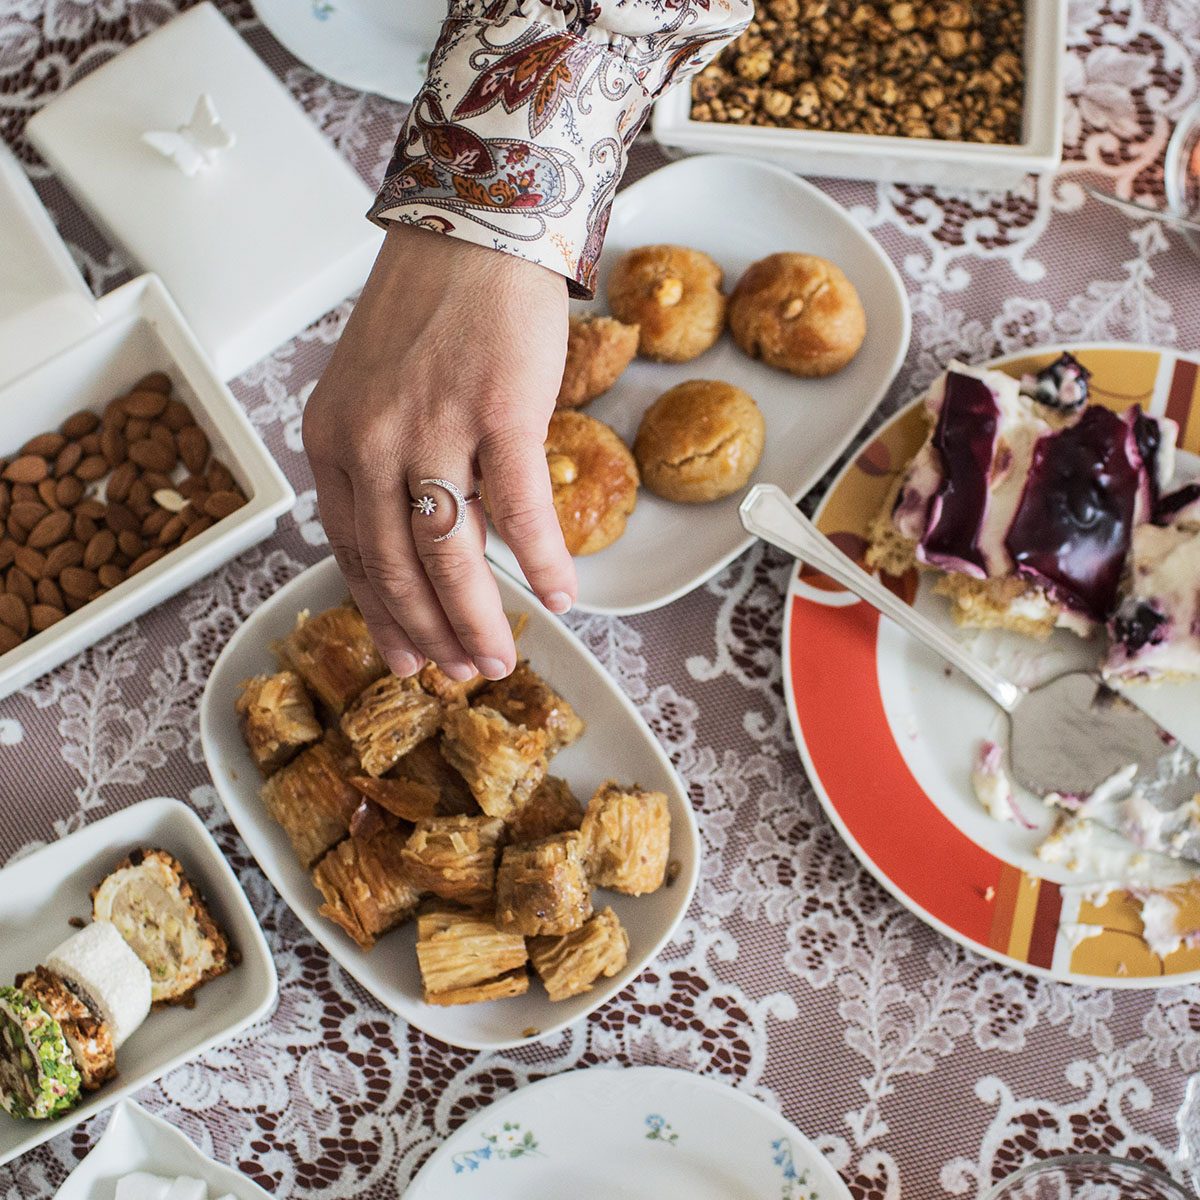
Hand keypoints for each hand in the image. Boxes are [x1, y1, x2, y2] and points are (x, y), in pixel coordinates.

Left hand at [303, 224, 576, 682]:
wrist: (476, 225)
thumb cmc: (430, 308)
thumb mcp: (373, 389)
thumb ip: (380, 461)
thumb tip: (422, 537)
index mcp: (333, 439)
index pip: (353, 550)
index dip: (382, 613)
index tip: (406, 655)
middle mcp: (372, 439)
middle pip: (398, 565)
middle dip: (430, 633)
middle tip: (460, 672)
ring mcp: (433, 426)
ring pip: (451, 552)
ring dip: (478, 617)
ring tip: (500, 659)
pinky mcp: (498, 411)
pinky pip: (520, 508)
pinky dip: (544, 560)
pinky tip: (563, 597)